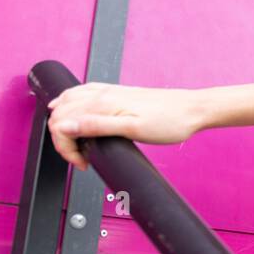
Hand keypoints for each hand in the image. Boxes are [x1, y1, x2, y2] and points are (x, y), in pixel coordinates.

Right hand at [45, 82, 203, 171]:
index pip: (61, 122)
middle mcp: (102, 93)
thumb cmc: (170, 122)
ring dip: (62, 121)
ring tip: (75, 142)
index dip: (65, 147)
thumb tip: (64, 126)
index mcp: (103, 103)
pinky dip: (70, 104)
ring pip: (67, 100)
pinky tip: (74, 113)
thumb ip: (96, 126)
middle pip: (60, 112)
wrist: (192, 110)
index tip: (81, 161)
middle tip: (80, 157)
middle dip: (62, 138)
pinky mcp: (115, 93)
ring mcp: (108, 91)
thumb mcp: (132, 129)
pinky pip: (82, 93)